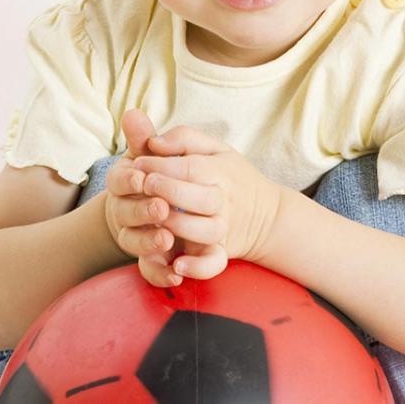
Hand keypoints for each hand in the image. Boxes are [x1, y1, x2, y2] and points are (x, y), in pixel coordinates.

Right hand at [103, 109, 180, 286]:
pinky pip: (150, 272)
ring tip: (167, 239)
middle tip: (161, 207)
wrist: (169, 208)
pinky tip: (176, 273)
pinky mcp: (151, 259)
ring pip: (135, 244)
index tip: (142, 176)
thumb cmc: (160, 172)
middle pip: (126, 213)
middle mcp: (127, 210)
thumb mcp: (155, 153)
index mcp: (126, 182)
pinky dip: (160, 274)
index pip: (120, 180)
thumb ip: (145, 136)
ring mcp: (137, 236)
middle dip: (142, 210)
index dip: (130, 179)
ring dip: (149, 241)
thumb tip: (132, 113)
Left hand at [132, 124, 282, 279]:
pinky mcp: (221, 252)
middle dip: (169, 190)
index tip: (138, 162)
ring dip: (179, 226)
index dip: (161, 165)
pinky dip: (198, 267)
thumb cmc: (229, 175)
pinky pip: (214, 263)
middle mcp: (224, 201)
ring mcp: (224, 228)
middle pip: (201, 198)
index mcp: (221, 171)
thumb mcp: (213, 149)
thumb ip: (183, 138)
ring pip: (206, 231)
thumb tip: (154, 142)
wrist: (266, 214)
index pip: (191, 168)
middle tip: (145, 184)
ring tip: (157, 217)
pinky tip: (177, 264)